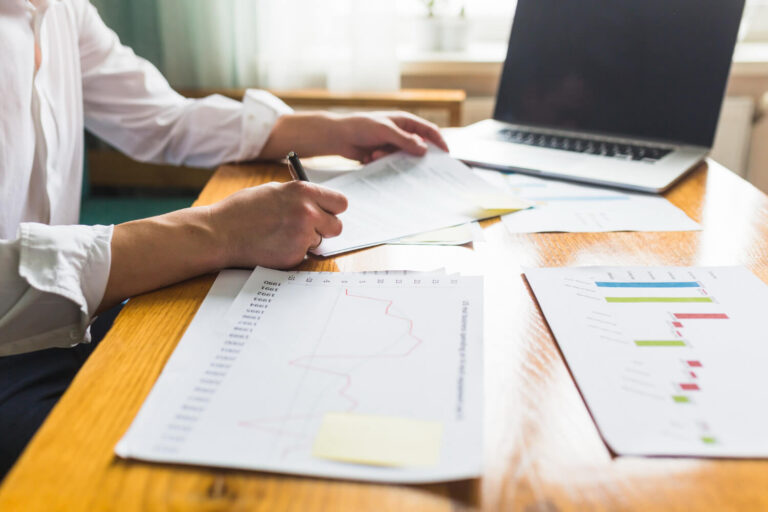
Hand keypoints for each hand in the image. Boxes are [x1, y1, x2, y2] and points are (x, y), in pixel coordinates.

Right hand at [207, 181, 347, 268]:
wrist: (220, 233)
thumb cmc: (242, 210)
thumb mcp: (274, 191)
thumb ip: (300, 196)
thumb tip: (318, 202)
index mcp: (303, 191)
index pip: (340, 202)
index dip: (333, 209)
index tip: (327, 212)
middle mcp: (307, 212)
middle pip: (337, 226)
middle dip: (325, 228)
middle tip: (308, 228)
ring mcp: (302, 235)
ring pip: (320, 241)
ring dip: (307, 240)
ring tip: (281, 234)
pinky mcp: (295, 255)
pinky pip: (305, 254)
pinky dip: (294, 252)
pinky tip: (275, 245)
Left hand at [330, 111, 449, 162]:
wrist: (338, 137)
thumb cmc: (360, 126)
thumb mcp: (385, 131)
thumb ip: (405, 140)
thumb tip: (424, 149)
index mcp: (405, 122)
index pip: (429, 131)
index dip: (439, 142)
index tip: (446, 155)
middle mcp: (401, 133)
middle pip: (418, 147)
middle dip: (413, 156)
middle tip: (413, 166)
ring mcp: (393, 145)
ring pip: (403, 158)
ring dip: (390, 158)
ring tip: (375, 153)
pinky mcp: (384, 155)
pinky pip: (392, 164)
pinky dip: (382, 162)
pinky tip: (369, 157)